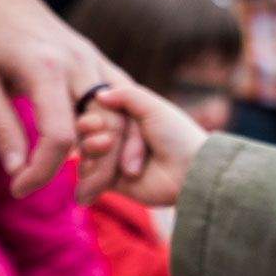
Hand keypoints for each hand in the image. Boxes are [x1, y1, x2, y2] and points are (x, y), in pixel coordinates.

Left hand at [0, 0, 143, 197]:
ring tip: (93, 185)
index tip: (20, 191)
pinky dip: (123, 130)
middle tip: (77, 200)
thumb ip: (1, 127)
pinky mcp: (98, 60)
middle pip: (106, 130)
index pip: (60, 136)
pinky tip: (107, 155)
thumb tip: (20, 173)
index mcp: (46, 69)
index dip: (43, 172)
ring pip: (123, 117)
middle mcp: (80, 64)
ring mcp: (95, 60)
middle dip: (95, 172)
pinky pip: (124, 102)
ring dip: (115, 155)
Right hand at [80, 83, 208, 207]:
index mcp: (128, 117)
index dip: (92, 115)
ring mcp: (114, 160)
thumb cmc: (176, 135)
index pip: (97, 112)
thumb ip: (126, 95)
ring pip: (86, 155)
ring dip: (92, 152)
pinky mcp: (113, 182)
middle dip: (92, 135)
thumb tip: (99, 93)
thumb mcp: (153, 107)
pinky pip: (89, 178)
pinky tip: (99, 169)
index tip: (96, 120)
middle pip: (87, 134)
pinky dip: (90, 174)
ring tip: (106, 149)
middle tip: (106, 140)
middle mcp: (119, 137)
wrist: (189, 171)